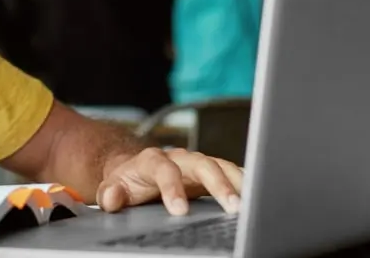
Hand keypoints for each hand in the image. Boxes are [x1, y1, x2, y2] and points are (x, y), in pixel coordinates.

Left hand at [96, 148, 243, 215]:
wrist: (137, 170)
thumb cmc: (128, 181)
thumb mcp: (113, 187)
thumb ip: (111, 193)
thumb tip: (111, 199)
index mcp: (153, 160)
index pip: (164, 169)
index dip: (172, 187)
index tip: (179, 210)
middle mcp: (180, 158)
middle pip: (203, 163)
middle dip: (218, 184)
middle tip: (232, 206)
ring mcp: (198, 164)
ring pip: (222, 166)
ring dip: (238, 183)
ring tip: (251, 203)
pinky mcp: (213, 173)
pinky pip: (232, 174)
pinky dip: (245, 183)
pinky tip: (258, 196)